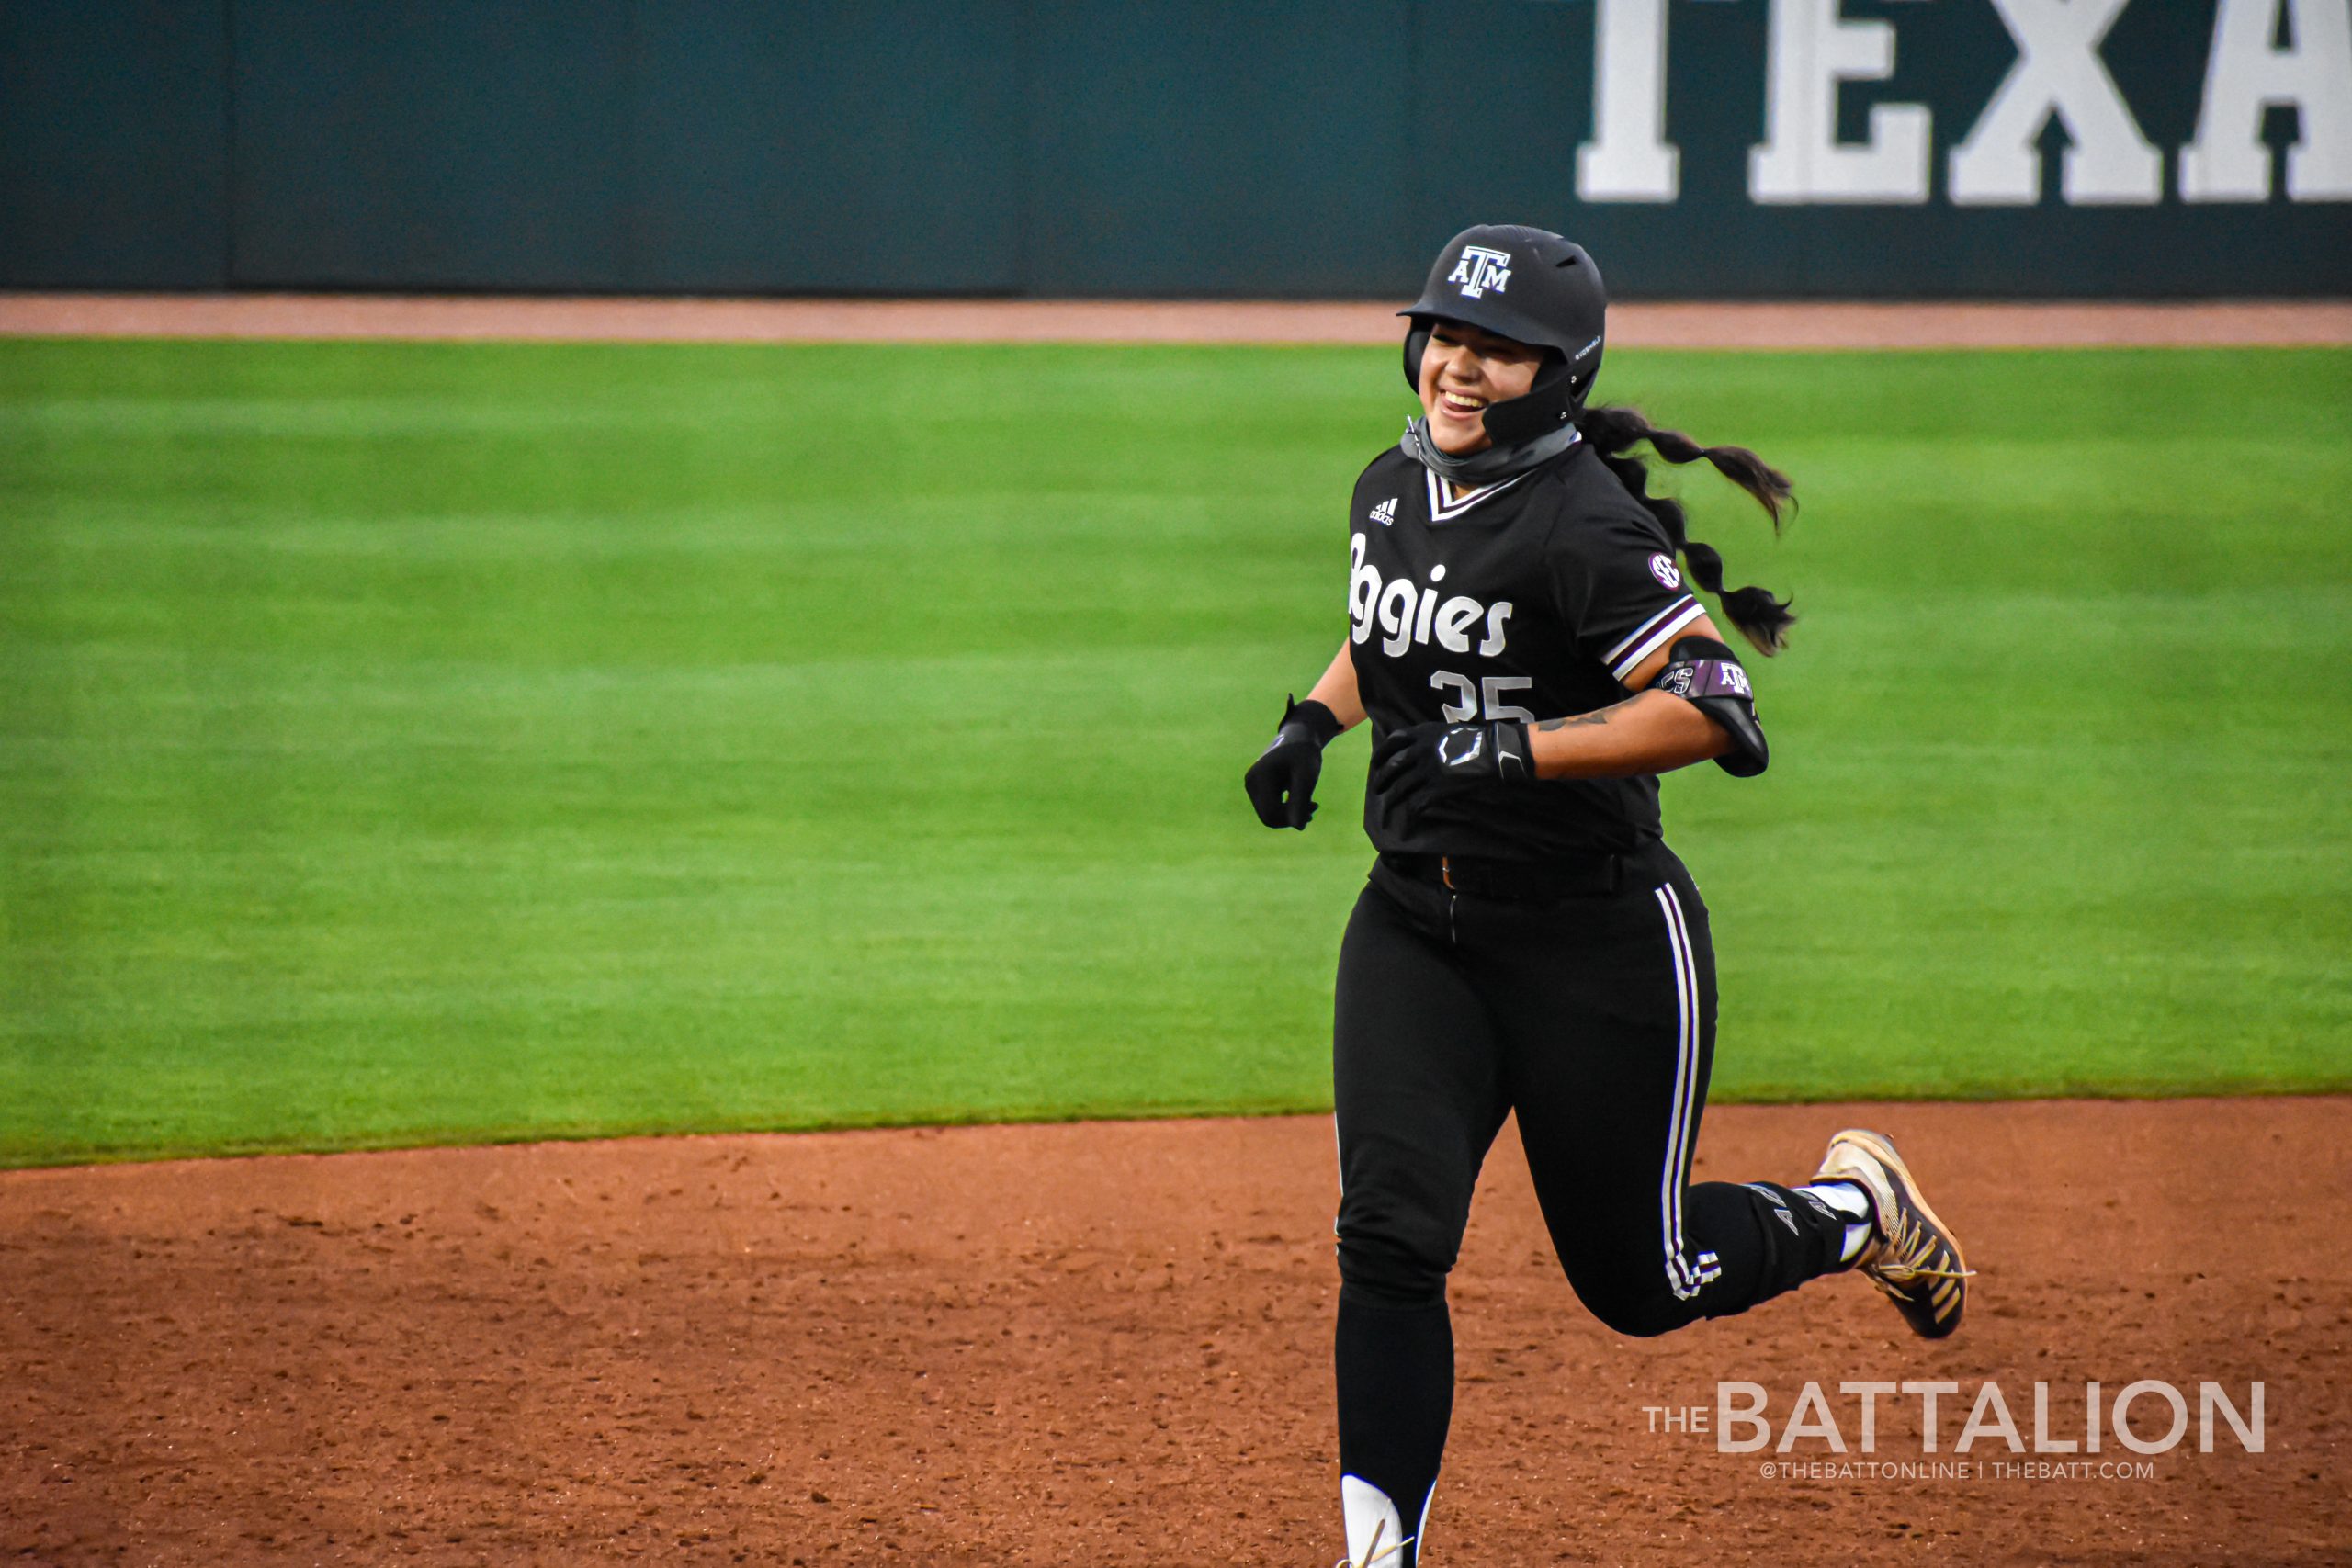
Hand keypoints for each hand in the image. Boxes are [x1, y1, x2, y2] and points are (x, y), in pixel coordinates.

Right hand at [1244, 696, 1342, 828]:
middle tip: (1313, 808)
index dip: (1290, 819)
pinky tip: (1305, 802)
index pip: (1270, 813)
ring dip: (1290, 814)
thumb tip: (1298, 828)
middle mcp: (1251, 783)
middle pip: (1268, 816)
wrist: (1299, 736)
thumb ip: (1301, 800)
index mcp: (1259, 778)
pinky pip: (1270, 807)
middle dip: (1290, 818)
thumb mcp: (1306, 776)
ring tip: (1312, 805)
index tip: (1311, 810)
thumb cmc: (1305, 754)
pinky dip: (1287, 808)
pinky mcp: (1258, 787)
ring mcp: (1252, 785)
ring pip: (1269, 814)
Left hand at [1369, 720, 1532, 831]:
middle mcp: (1420, 750)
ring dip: (1390, 800)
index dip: (1380, 754)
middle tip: (1377, 790)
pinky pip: (1415, 804)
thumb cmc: (1477, 741)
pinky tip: (1406, 823)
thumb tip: (1417, 750)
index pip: (1392, 742)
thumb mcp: (1448, 731)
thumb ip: (1430, 739)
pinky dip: (1408, 816)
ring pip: (1399, 788)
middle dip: (1381, 780)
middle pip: (1391, 767)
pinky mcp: (1436, 788)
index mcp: (1423, 733)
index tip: (1375, 764)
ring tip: (1386, 809)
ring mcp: (1427, 769)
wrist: (1496, 752)